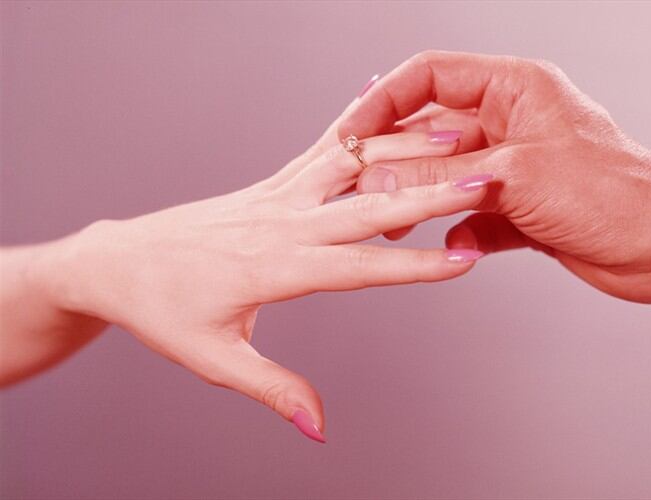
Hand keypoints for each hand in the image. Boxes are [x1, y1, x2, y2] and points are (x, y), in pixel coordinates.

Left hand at [16, 100, 491, 442]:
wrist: (120, 261)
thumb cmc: (164, 311)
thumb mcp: (214, 359)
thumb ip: (272, 389)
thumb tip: (320, 427)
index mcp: (274, 267)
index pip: (359, 267)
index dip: (416, 266)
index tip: (465, 261)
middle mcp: (282, 223)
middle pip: (370, 206)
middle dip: (432, 194)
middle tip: (484, 179)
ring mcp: (278, 196)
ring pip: (353, 165)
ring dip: (407, 148)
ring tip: (456, 134)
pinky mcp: (273, 184)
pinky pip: (324, 150)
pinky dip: (363, 128)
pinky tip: (390, 104)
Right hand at [342, 51, 650, 302]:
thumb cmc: (613, 192)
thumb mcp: (513, 176)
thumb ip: (439, 179)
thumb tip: (374, 179)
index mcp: (515, 88)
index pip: (431, 76)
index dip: (385, 101)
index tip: (350, 132)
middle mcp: (512, 122)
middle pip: (432, 131)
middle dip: (396, 159)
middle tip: (361, 187)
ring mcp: (516, 168)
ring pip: (447, 178)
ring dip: (421, 200)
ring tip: (395, 224)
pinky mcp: (522, 210)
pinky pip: (471, 216)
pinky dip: (457, 231)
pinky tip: (453, 247)